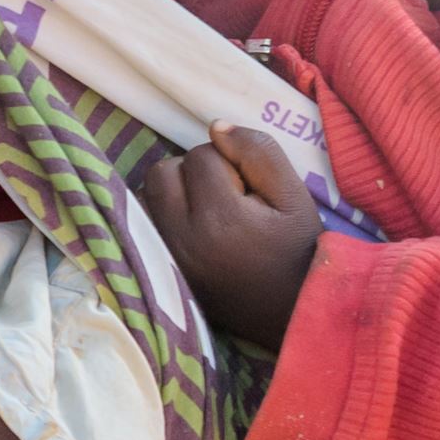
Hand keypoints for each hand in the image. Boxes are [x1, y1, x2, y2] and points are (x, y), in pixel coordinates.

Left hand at [135, 123, 324, 350]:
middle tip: (226, 198)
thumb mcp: (294, 196)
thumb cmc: (298, 250)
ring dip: (173, 193)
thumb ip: (259, 152)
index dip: (229, 164)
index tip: (250, 192)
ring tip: (208, 213)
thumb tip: (215, 127)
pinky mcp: (159, 272)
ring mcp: (165, 258)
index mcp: (219, 218)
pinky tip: (190, 228)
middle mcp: (181, 238)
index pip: (200, 155)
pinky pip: (141, 224)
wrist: (292, 312)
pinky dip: (160, 217)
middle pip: (164, 171)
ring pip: (146, 195)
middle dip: (193, 173)